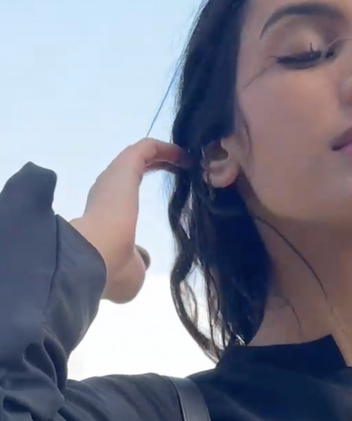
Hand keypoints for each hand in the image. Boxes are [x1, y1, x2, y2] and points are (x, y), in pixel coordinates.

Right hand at [68, 139, 190, 304]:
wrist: (95, 257)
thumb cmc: (112, 269)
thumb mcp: (130, 272)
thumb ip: (137, 261)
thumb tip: (142, 258)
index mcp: (106, 217)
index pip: (125, 199)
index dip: (145, 192)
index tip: (168, 196)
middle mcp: (108, 192)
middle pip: (134, 171)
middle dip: (157, 166)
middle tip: (184, 168)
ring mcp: (116, 177)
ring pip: (141, 156)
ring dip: (163, 155)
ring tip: (188, 157)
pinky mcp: (125, 166)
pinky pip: (147, 148)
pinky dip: (166, 148)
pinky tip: (185, 153)